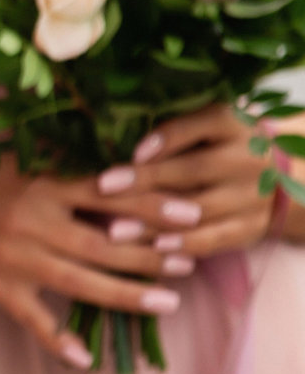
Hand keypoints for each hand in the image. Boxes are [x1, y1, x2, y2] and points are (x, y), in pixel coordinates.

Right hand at [0, 163, 184, 366]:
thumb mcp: (15, 160)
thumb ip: (60, 160)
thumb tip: (114, 158)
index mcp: (42, 187)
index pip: (110, 195)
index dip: (153, 206)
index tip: (190, 214)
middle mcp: (34, 224)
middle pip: (106, 245)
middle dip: (152, 255)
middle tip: (188, 261)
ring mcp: (16, 259)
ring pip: (82, 283)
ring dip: (128, 295)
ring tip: (167, 302)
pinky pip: (32, 318)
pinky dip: (56, 340)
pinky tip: (83, 358)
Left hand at [92, 106, 277, 256]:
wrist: (271, 179)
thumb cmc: (212, 148)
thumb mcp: (200, 131)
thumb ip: (167, 134)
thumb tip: (107, 140)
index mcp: (230, 124)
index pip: (197, 126)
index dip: (164, 140)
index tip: (131, 152)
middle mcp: (246, 158)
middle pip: (193, 170)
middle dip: (145, 180)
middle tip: (103, 187)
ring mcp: (252, 195)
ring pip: (199, 210)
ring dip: (154, 221)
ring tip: (115, 230)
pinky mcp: (250, 227)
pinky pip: (215, 239)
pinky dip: (185, 245)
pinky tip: (155, 249)